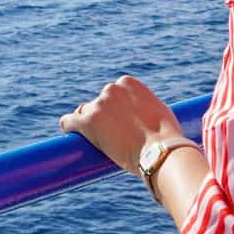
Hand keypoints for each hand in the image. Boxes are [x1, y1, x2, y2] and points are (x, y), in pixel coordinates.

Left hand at [59, 75, 183, 175]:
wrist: (160, 151)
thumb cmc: (166, 136)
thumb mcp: (159, 110)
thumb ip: (146, 107)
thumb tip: (146, 117)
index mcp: (128, 83)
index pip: (112, 93)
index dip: (114, 110)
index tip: (119, 123)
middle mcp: (111, 89)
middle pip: (97, 103)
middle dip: (102, 117)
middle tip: (112, 137)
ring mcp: (98, 105)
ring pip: (83, 114)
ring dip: (88, 125)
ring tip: (97, 142)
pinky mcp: (87, 122)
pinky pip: (68, 122)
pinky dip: (69, 128)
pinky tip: (71, 136)